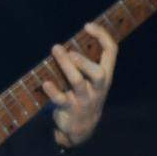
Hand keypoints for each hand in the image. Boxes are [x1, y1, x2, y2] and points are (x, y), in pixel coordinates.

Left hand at [42, 22, 117, 148]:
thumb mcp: (91, 80)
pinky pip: (62, 99)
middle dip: (83, 61)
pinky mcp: (70, 109)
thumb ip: (85, 62)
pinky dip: (53, 91)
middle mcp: (97, 87)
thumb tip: (69, 39)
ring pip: (78, 83)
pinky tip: (45, 83)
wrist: (82, 129)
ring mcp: (84, 99)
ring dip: (66, 67)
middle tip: (69, 50)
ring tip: (55, 50)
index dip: (102, 36)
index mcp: (104, 76)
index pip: (111, 52)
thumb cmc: (84, 96)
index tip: (87, 25)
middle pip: (98, 73)